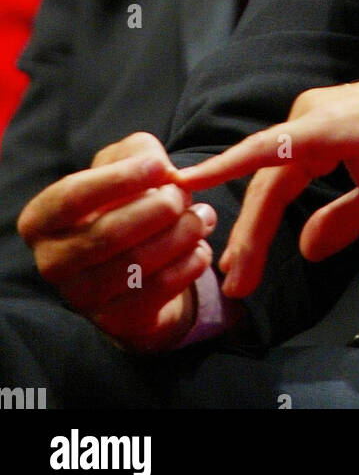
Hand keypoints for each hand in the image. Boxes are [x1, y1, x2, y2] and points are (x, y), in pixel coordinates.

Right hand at [17, 132, 216, 351]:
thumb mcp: (123, 164)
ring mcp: (81, 297)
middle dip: (159, 208)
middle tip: (184, 195)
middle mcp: (51, 262)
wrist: (133, 264)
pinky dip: (189, 263)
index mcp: (41, 220)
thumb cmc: (123, 201)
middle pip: (109, 233)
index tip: (161, 166)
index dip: (120, 179)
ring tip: (202, 217)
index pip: (72, 197)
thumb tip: (163, 172)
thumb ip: (138, 153)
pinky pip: (160, 289)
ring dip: (182, 234)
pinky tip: (199, 247)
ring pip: (138, 263)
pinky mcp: (115, 321)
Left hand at [179, 46, 358, 297]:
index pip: (275, 190)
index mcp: (316, 135)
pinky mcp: (321, 125)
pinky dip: (231, 165)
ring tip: (238, 271)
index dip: (258, 232)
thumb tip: (307, 249)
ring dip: (250, 228)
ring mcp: (311, 118)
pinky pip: (268, 150)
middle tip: (235, 284)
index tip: (244, 272)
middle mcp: (305, 119)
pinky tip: (198, 182)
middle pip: (264, 188)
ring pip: (266, 180)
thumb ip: (342, 219)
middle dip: (249, 239)